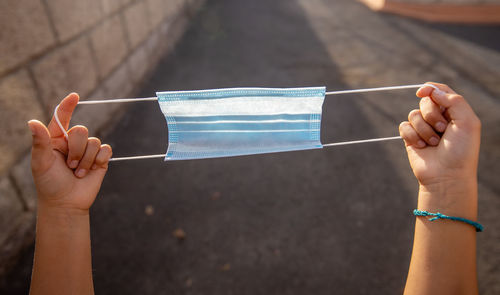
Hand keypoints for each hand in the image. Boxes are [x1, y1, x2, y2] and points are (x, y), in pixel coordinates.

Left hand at [28, 93, 111, 212]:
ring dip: (86, 160)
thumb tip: (32, 122)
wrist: (66, 203)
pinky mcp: (100, 160)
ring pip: (94, 142)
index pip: (61, 117)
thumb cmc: (49, 183)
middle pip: (81, 131)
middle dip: (76, 149)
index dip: (67, 106)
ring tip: (78, 173)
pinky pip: (106, 150)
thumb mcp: (40, 162)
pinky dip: (99, 161)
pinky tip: (91, 171)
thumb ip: (40, 141)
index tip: (74, 96)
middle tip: (69, 166)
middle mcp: (72, 142)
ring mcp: (87, 151)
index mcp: (56, 139)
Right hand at [399, 82, 480, 186]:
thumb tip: (431, 90)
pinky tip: (422, 147)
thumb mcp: (468, 122)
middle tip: (442, 129)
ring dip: (424, 129)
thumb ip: (453, 100)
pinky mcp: (410, 138)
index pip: (440, 91)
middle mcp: (438, 118)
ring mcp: (423, 128)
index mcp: (454, 111)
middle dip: (431, 114)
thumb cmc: (461, 151)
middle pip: (425, 101)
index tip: (422, 92)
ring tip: (434, 143)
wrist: (446, 175)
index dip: (430, 89)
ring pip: (413, 115)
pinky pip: (404, 126)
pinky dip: (412, 136)